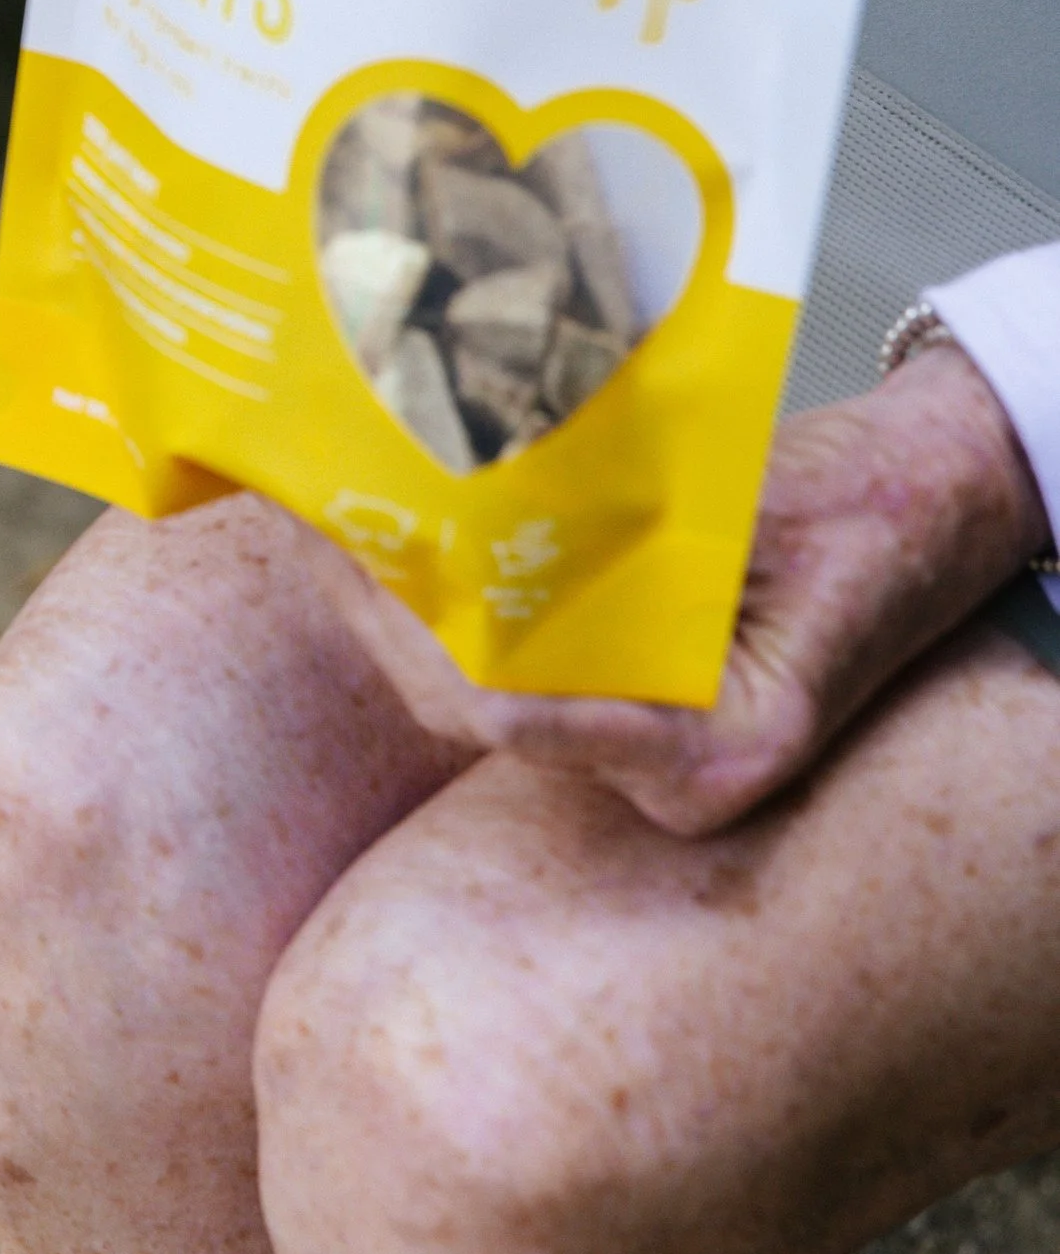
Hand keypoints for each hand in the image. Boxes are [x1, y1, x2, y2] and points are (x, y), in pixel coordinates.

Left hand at [319, 341, 1047, 837]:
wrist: (941, 499)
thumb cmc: (868, 505)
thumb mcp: (746, 503)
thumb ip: (616, 525)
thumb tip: (460, 473)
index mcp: (714, 754)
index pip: (505, 715)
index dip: (414, 631)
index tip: (349, 550)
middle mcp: (672, 780)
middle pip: (469, 710)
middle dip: (381, 612)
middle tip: (312, 511)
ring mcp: (648, 753)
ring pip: (476, 693)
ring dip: (403, 607)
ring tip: (333, 511)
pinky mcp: (631, 709)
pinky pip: (514, 672)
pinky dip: (455, 607)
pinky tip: (404, 536)